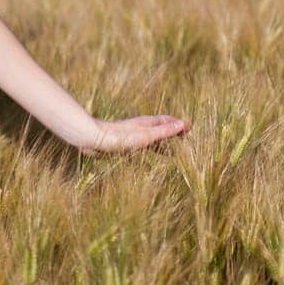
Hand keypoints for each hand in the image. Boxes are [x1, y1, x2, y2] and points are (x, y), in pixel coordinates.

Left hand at [76, 115, 190, 155]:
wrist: (93, 139)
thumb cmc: (120, 137)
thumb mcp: (146, 135)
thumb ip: (164, 132)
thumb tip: (183, 124)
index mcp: (146, 124)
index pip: (166, 121)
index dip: (178, 124)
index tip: (190, 128)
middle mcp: (139, 128)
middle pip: (159, 130)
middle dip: (172, 135)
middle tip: (185, 141)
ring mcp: (130, 136)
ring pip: (150, 140)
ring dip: (162, 145)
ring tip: (171, 154)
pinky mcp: (122, 145)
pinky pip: (140, 149)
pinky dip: (148, 153)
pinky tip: (146, 162)